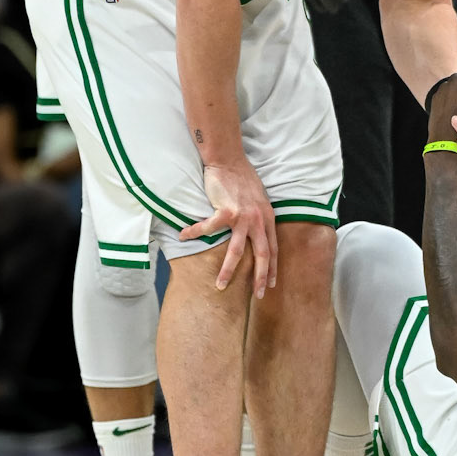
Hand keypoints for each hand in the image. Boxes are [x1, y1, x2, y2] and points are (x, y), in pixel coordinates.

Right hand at [180, 159, 276, 296]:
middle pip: (262, 255)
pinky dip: (195, 234)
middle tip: (258, 295)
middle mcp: (259, 220)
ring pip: (237, 251)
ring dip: (228, 270)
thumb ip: (260, 217)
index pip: (273, 248)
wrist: (229, 160)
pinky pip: (208, 228)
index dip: (273, 268)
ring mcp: (243, 216)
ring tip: (220, 285)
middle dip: (261, 277)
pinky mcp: (226, 211)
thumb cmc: (242, 178)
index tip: (271, 284)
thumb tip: (256, 232)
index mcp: (268, 218)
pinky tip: (183, 236)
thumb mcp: (259, 200)